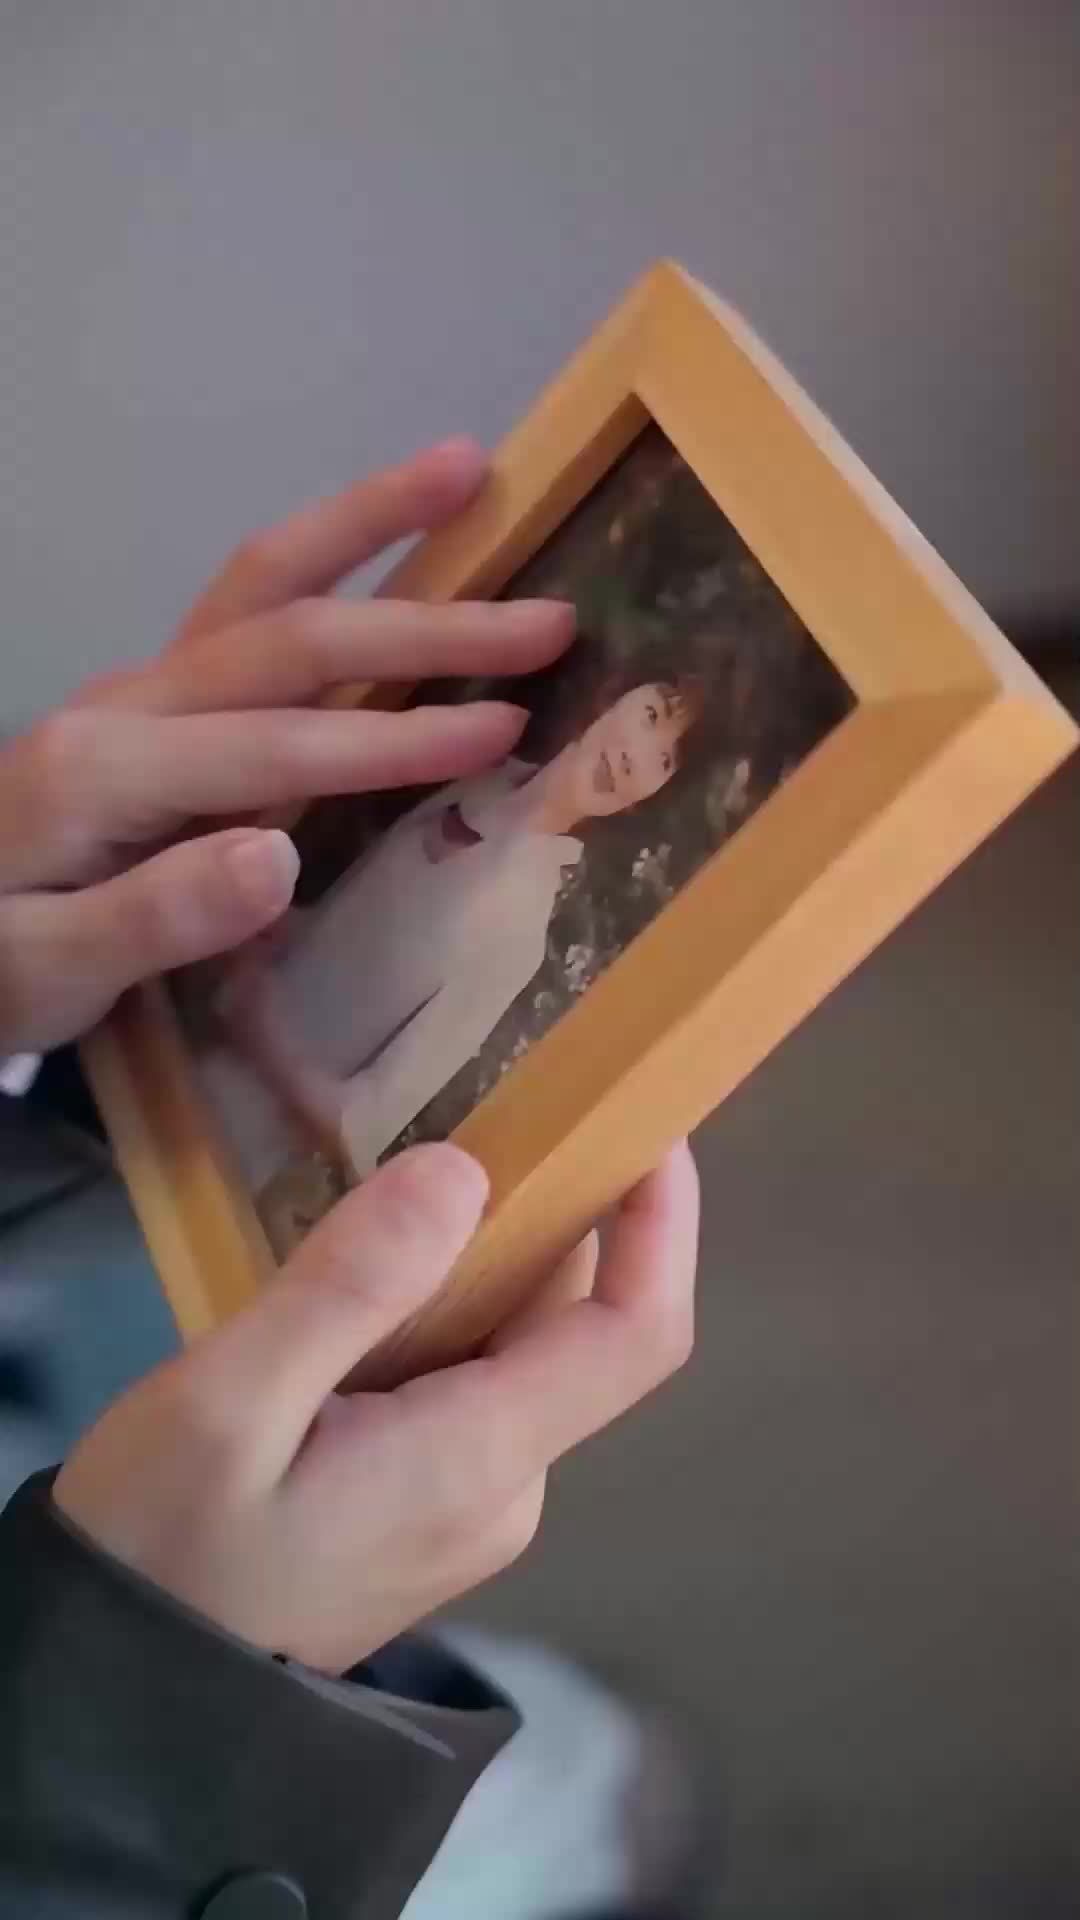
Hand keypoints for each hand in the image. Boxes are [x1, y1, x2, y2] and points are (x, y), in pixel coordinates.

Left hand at [0, 440, 571, 1056]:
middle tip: (547, 616)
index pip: (276, 744)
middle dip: (426, 624)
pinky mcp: (158, 697)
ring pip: (264, 583)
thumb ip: (158, 917)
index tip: (506, 728)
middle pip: (292, 636)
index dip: (394, 737)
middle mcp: (129, 701)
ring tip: (467, 469)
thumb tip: (279, 856)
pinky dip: (332, 558)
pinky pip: (252, 607)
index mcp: (104, 769)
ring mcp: (143, 688)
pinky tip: (392, 544)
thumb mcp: (52, 970)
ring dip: (369, 523)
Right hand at [54, 1141, 698, 1673]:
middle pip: (572, 1327)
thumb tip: (464, 1171)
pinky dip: (447, 1309)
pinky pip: (470, 1385)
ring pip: (517, 1350)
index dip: (662, 1221)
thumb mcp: (229, 1404)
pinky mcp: (425, 1512)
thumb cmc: (163, 1549)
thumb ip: (350, 1285)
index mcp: (481, 1460)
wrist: (122, 1703)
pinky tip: (371, 1270)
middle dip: (552, 1214)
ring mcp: (469, 1507)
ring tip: (410, 1171)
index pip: (635, 1332)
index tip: (644, 1120)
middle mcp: (505, 1487)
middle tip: (479, 1105)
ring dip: (488, 1258)